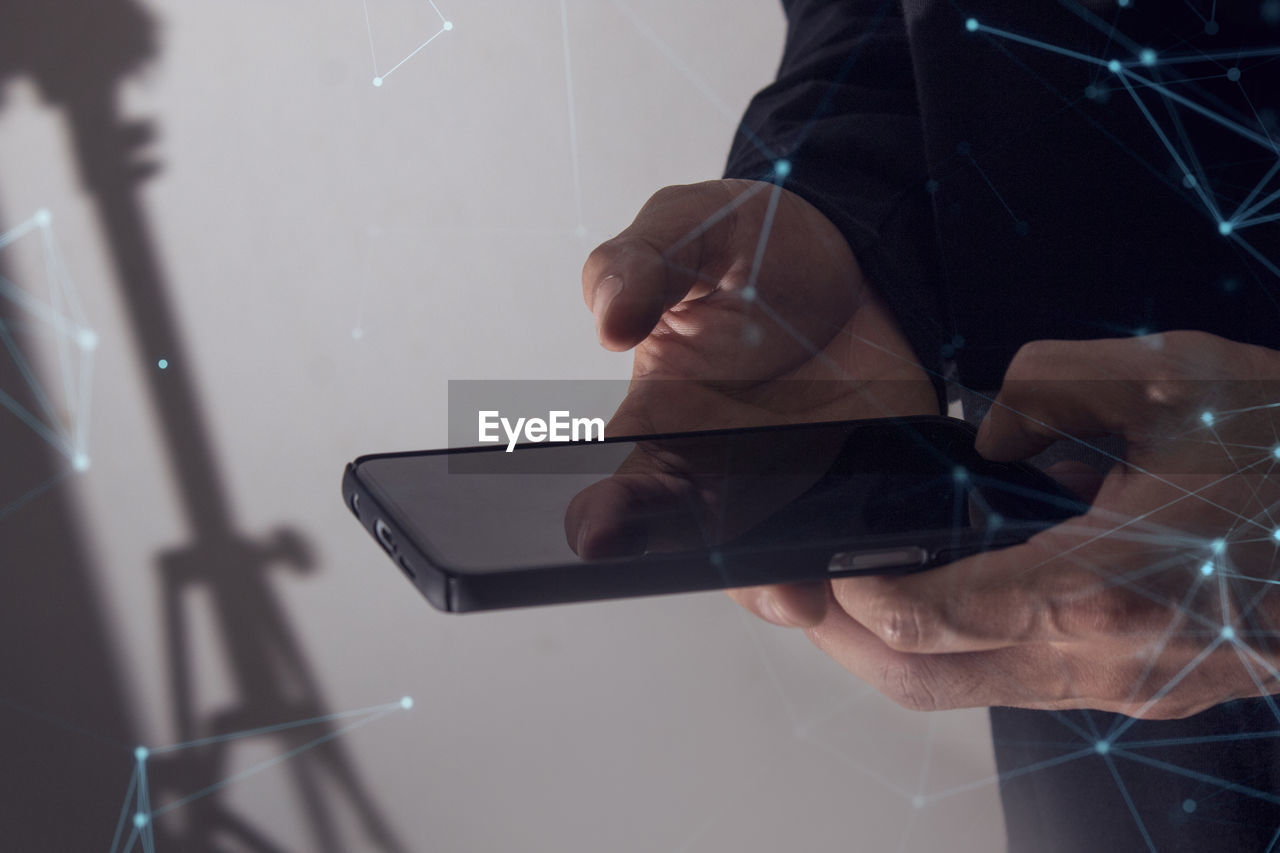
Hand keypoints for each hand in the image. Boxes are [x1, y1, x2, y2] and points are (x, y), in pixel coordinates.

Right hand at [571, 180, 938, 623]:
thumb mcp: (688, 229)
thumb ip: (639, 264)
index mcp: (658, 421)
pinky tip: (859, 564)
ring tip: (801, 591)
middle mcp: (715, 472)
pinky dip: (851, 564)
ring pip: (771, 565)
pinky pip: (846, 547)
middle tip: (726, 567)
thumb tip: (608, 321)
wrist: (858, 258)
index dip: (606, 516)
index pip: (619, 486)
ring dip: (781, 586)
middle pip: (695, 550)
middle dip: (704, 570)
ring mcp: (786, 490)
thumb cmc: (753, 246)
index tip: (597, 530)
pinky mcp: (855, 494)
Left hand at [809, 331, 1279, 718]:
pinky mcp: (1146, 691)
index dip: (854, 595)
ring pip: (972, 692)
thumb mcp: (1168, 377)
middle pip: (927, 682)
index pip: (928, 618)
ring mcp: (1128, 688)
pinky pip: (1026, 680)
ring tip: (861, 588)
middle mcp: (1106, 659)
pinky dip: (970, 645)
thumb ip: (1044, 388)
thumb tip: (986, 435)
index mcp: (1100, 586)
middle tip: (804, 597)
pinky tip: (961, 586)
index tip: (823, 563)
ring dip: (902, 648)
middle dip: (847, 643)